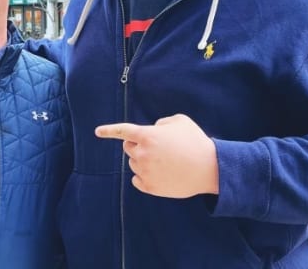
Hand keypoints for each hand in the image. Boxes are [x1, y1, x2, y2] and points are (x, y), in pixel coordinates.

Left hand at [95, 114, 218, 197]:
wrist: (209, 168)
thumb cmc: (195, 141)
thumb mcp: (180, 121)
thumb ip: (161, 122)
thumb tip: (154, 129)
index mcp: (147, 135)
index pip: (122, 131)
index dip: (109, 130)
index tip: (97, 132)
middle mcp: (142, 153)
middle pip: (128, 148)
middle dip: (138, 145)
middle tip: (156, 148)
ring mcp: (145, 171)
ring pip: (134, 163)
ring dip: (143, 160)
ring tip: (165, 162)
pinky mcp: (150, 187)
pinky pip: (137, 179)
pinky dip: (144, 176)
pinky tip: (158, 174)